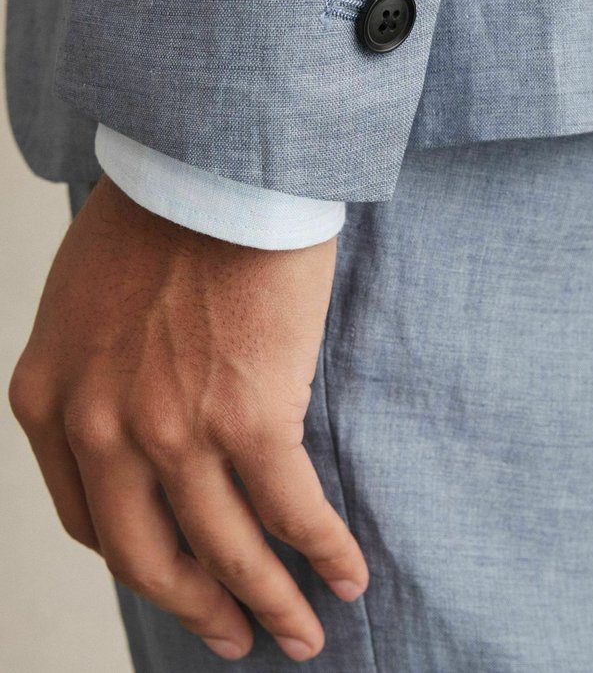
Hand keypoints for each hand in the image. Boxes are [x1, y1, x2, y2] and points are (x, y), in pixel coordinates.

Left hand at [8, 174, 366, 662]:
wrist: (210, 164)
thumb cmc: (157, 210)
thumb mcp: (82, 296)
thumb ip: (92, 368)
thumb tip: (136, 407)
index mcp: (49, 402)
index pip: (87, 518)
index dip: (139, 558)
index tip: (173, 572)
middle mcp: (100, 432)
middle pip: (148, 558)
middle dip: (194, 607)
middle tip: (230, 636)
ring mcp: (172, 433)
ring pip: (223, 551)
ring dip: (266, 604)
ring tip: (300, 633)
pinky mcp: (250, 418)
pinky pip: (290, 513)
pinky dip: (321, 552)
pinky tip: (346, 574)